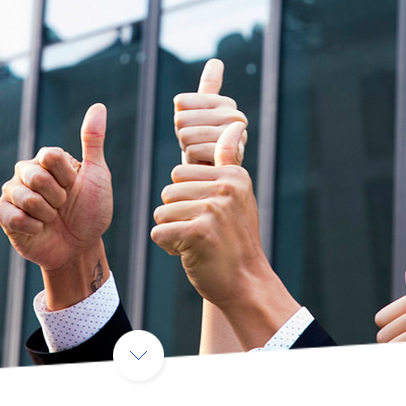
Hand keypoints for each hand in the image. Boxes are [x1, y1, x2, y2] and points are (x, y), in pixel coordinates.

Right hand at [0, 102, 114, 272]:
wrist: (80, 248)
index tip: (74, 186)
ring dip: (47, 214)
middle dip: (58, 197)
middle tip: (63, 206)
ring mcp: (13, 193)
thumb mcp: (97, 175)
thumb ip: (93, 141)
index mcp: (46, 160)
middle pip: (36, 176)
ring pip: (25, 197)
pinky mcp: (4, 215)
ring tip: (52, 219)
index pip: (50, 156)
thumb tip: (98, 106)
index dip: (67, 177)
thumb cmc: (90, 211)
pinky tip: (39, 229)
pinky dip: (33, 227)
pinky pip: (12, 215)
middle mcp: (26, 172)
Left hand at [152, 121, 271, 307]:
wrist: (246, 283)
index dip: (186, 198)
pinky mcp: (199, 233)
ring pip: (161, 212)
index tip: (209, 216)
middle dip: (176, 215)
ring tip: (197, 243)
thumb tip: (235, 123)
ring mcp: (213, 210)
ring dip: (172, 232)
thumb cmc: (234, 240)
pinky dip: (168, 246)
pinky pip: (159, 232)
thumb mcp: (238, 195)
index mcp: (233, 174)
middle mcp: (226, 188)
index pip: (180, 173)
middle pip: (168, 191)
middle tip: (202, 232)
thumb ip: (228, 160)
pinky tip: (191, 253)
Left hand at [174, 59, 247, 165]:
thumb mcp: (202, 114)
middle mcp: (236, 117)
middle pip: (181, 119)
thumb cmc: (205, 145)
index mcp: (226, 104)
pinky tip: (205, 165)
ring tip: (201, 155)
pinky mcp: (228, 157)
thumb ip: (210, 87)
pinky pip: (193, 151)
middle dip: (183, 135)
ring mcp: (236, 137)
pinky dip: (192, 162)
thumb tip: (217, 61)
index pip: (181, 103)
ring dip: (186, 149)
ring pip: (185, 135)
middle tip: (197, 146)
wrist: (217, 180)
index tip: (196, 129)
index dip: (181, 118)